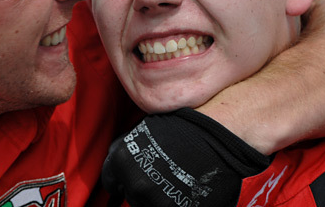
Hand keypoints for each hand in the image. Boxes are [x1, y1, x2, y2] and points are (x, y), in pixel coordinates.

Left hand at [102, 108, 270, 206]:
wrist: (213, 134)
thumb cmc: (182, 125)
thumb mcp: (142, 130)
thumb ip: (127, 152)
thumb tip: (120, 166)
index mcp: (120, 161)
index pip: (111, 181)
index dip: (122, 179)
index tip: (129, 180)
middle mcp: (134, 183)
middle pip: (131, 195)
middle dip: (142, 187)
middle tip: (160, 176)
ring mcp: (154, 199)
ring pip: (147, 205)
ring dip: (158, 197)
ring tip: (174, 181)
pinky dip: (175, 202)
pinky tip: (184, 189)